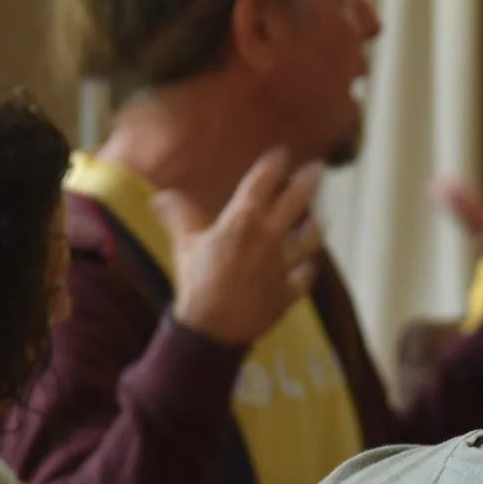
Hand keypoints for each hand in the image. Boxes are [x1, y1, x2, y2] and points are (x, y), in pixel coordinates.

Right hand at [155, 149, 323, 348]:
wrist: (211, 330)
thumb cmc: (195, 283)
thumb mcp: (184, 245)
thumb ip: (178, 216)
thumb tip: (161, 196)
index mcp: (243, 220)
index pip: (263, 182)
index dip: (275, 164)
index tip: (282, 153)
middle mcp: (269, 237)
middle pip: (297, 201)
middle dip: (308, 181)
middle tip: (317, 168)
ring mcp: (283, 264)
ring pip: (310, 238)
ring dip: (317, 225)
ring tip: (320, 217)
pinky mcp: (290, 290)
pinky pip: (306, 276)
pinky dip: (307, 270)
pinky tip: (308, 266)